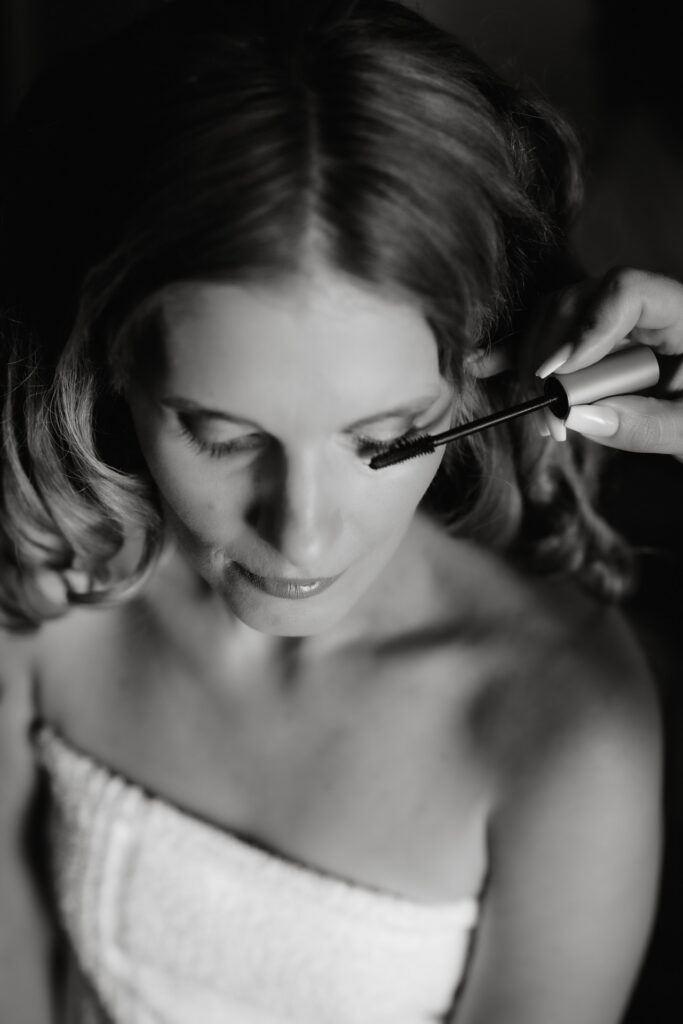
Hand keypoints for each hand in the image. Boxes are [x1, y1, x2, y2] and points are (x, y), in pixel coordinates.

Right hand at [473, 268, 682, 456]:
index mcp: (680, 313)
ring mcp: (612, 322)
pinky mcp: (590, 344)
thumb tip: (579, 416)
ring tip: (543, 420)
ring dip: (535, 367)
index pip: (626, 291)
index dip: (586, 327)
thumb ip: (646, 424)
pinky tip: (485, 365)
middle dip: (551, 357)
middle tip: (548, 414)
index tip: (558, 374)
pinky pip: (548, 338)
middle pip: (579, 302)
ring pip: (555, 319)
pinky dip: (518, 355)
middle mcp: (643, 307)